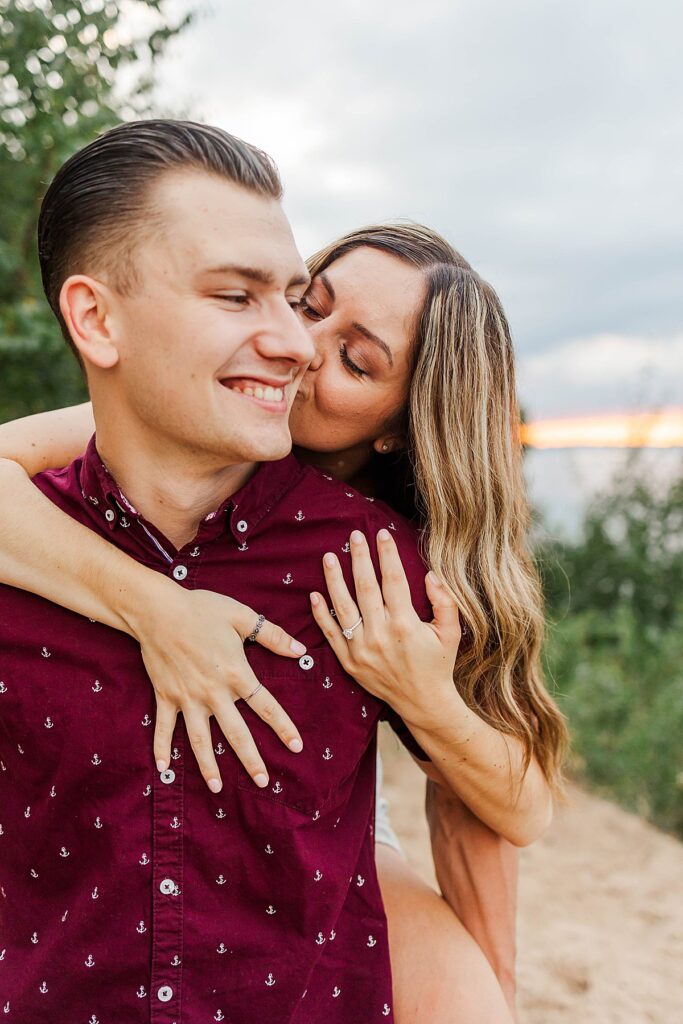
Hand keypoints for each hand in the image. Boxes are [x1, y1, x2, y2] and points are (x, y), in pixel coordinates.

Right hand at [129, 583, 304, 792]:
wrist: (158, 610)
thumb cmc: (202, 609)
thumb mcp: (242, 617)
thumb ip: (273, 636)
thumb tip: (300, 651)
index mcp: (236, 673)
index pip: (265, 706)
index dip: (283, 727)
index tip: (296, 746)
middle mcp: (213, 692)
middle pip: (236, 733)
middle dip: (251, 760)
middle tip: (263, 782)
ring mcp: (187, 698)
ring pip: (200, 739)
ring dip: (208, 764)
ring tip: (217, 788)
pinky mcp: (165, 697)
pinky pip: (164, 728)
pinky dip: (161, 748)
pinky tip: (164, 768)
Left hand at [309, 528, 461, 728]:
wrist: (423, 703)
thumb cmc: (438, 664)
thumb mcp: (451, 632)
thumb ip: (444, 601)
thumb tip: (430, 574)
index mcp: (405, 624)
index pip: (393, 579)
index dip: (386, 555)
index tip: (381, 534)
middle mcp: (381, 634)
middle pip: (365, 587)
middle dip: (358, 558)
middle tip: (353, 536)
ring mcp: (362, 649)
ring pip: (343, 607)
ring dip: (334, 580)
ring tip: (328, 557)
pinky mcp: (349, 662)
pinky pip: (331, 633)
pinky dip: (320, 614)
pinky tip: (314, 594)